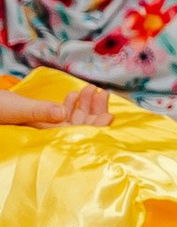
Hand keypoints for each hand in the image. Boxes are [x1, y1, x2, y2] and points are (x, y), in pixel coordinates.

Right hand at [0, 76, 114, 128]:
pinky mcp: (38, 119)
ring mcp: (43, 126)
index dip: (94, 128)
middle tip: (104, 94)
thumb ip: (39, 111)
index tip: (110, 116)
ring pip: (69, 118)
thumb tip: (61, 113)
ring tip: (91, 89)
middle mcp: (46, 134)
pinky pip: (58, 114)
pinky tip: (74, 94)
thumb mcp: (17, 109)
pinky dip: (67, 104)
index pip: (75, 135)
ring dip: (82, 104)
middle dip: (92, 111)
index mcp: (43, 137)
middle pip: (76, 126)